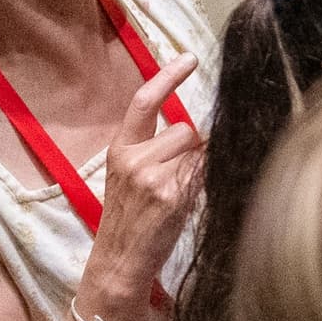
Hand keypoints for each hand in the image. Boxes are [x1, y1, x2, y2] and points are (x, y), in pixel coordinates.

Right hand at [70, 54, 206, 320]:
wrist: (119, 263)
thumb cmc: (130, 221)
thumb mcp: (130, 178)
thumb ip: (155, 151)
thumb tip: (195, 132)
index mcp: (120, 149)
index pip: (144, 101)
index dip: (168, 76)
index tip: (189, 57)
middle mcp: (133, 157)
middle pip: (184, 129)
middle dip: (191, 149)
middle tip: (178, 178)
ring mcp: (152, 175)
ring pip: (196, 150)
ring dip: (197, 167)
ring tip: (179, 194)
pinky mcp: (170, 194)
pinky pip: (202, 173)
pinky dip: (201, 183)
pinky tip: (183, 204)